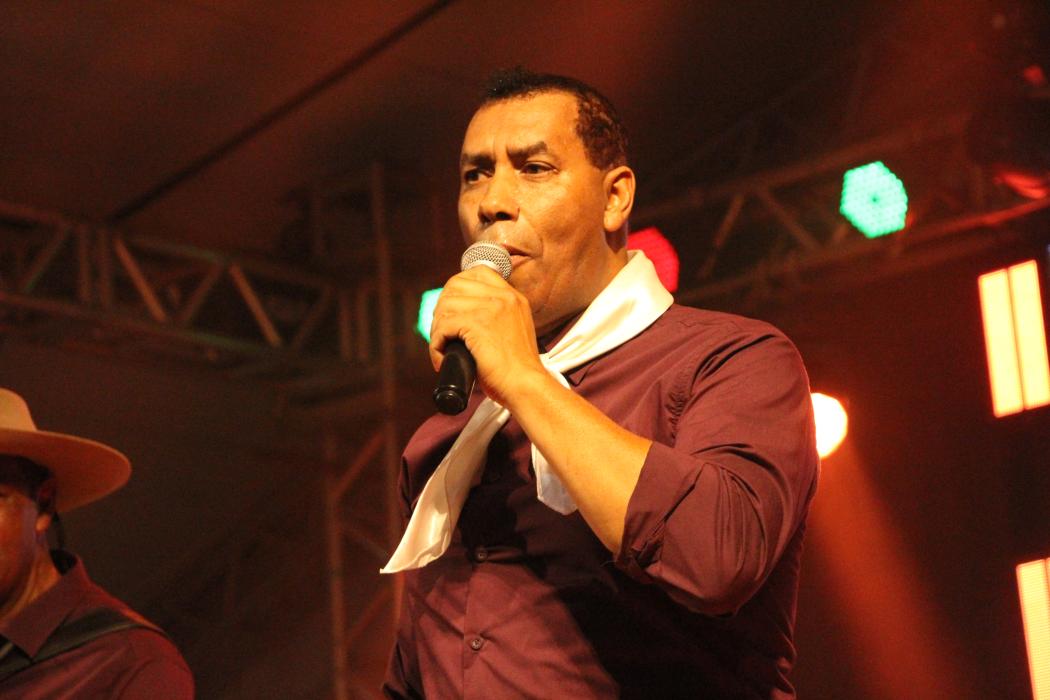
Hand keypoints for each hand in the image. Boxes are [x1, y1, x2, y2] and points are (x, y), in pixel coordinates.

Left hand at [430, 265, 548, 405]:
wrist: (527, 386)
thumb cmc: (517, 370)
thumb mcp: (514, 332)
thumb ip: (496, 318)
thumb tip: (462, 317)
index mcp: (513, 297)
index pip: (479, 272)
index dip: (457, 287)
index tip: (452, 310)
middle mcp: (504, 297)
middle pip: (455, 285)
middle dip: (442, 308)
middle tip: (443, 333)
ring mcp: (491, 308)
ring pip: (445, 305)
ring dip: (437, 328)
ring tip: (442, 348)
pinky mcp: (477, 324)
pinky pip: (443, 326)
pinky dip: (436, 344)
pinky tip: (442, 359)